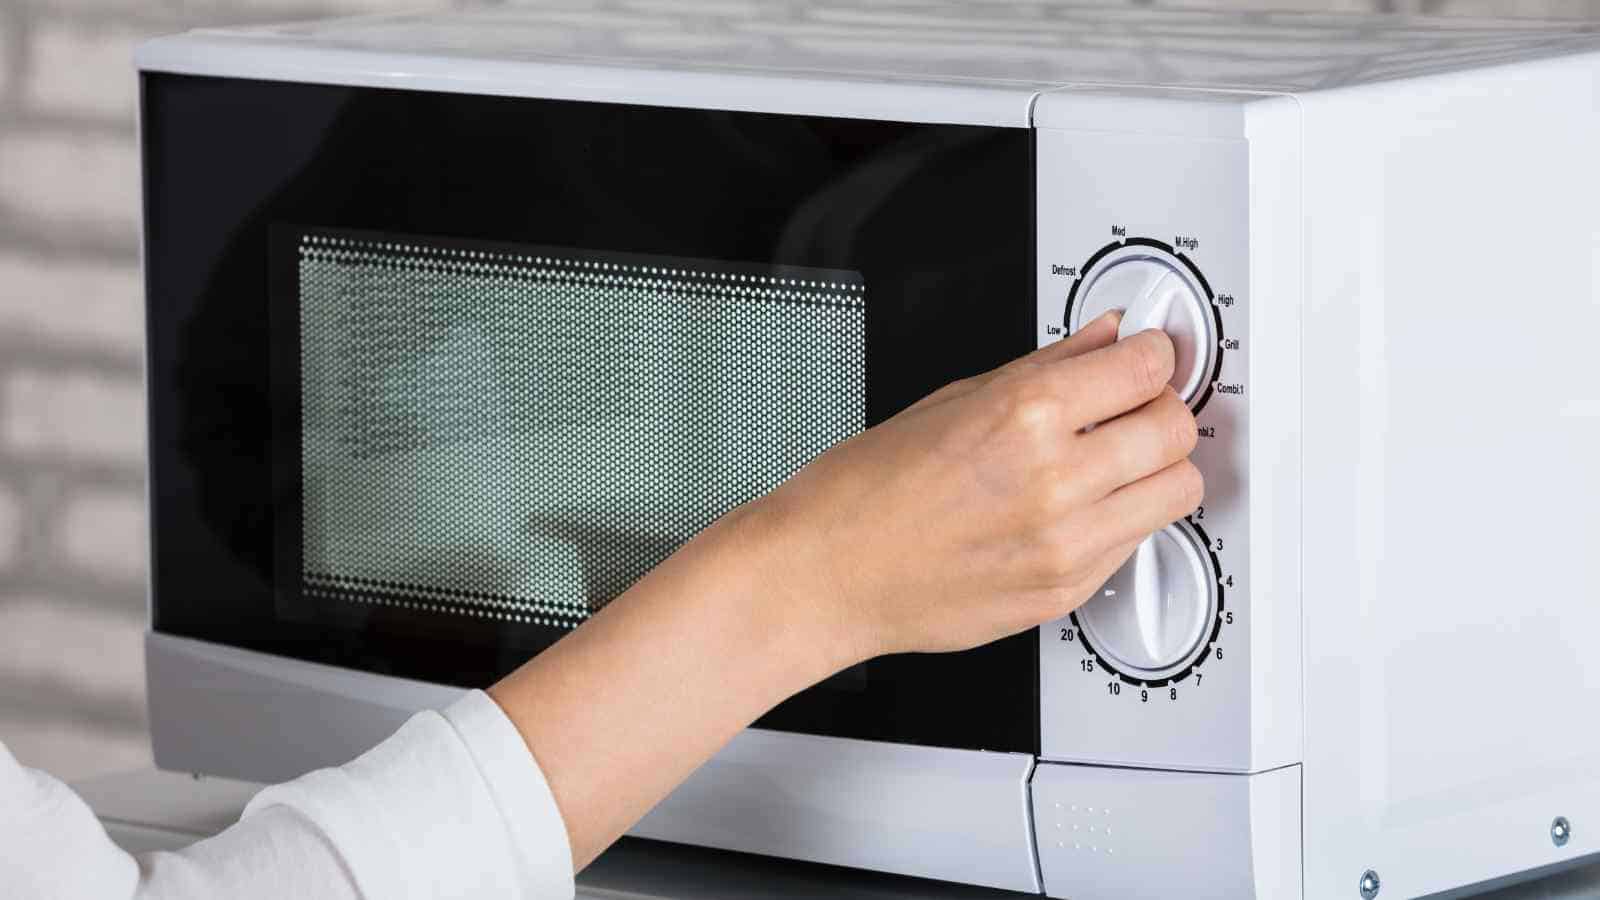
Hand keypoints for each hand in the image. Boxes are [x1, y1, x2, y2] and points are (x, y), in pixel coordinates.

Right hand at [751, 311, 1202, 664]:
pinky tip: (1079, 505)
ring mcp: (1065, 543)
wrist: (826, 574)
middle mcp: (1053, 480)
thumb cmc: (865, 491)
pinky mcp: (1065, 591)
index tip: (1146, 355)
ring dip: (1156, 468)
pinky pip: (1136, 542)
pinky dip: (1123, 517)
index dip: (1152, 355)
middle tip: (1135, 405)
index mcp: (1023, 415)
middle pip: (1176, 430)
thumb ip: (1047, 366)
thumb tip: (1104, 337)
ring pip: (1177, 492)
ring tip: (1116, 460)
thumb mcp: (954, 399)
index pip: (1146, 369)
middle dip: (1161, 408)